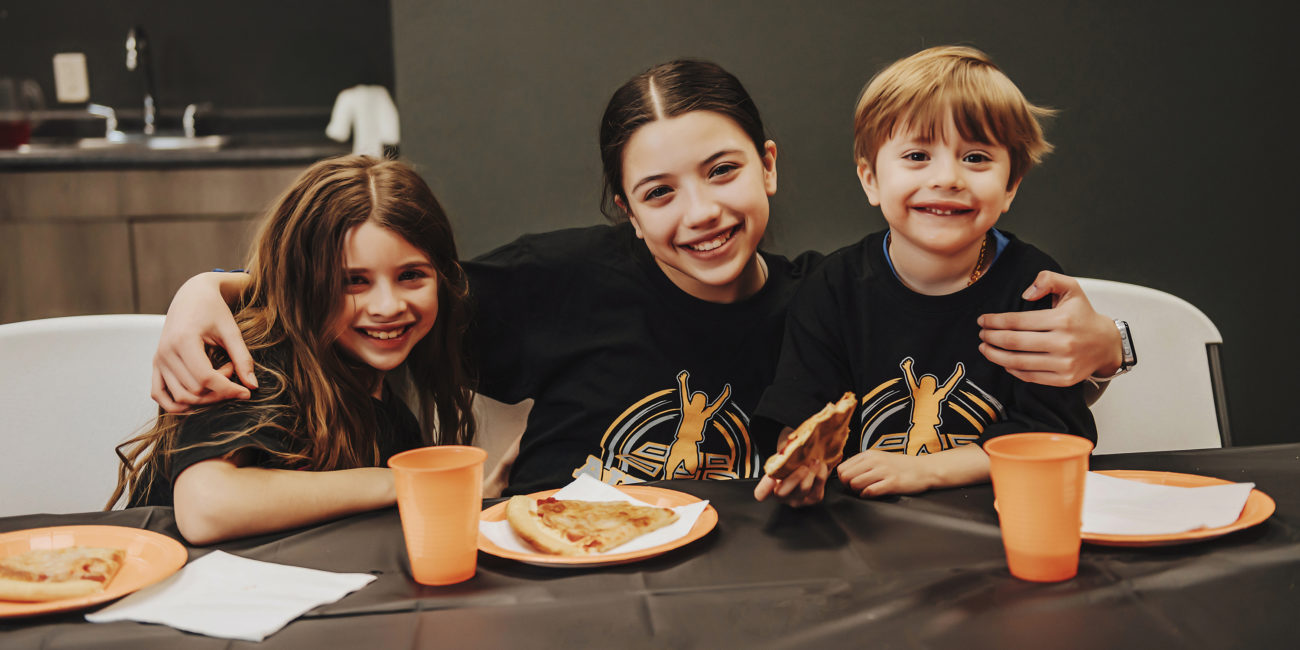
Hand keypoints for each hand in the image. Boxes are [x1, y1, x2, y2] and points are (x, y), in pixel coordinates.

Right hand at [152, 273, 255, 411]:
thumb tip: (252, 386)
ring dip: (205, 394)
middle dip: (220, 388)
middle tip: (232, 368)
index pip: (205, 378)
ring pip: (181, 396)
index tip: (246, 392)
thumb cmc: (214, 310)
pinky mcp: (156, 364)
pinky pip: (159, 395)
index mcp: (183, 340)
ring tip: (219, 372)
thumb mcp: (231, 331)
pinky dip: (177, 404)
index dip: (228, 389)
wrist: (192, 296)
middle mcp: (165, 352)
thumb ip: (242, 358)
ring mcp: (158, 359)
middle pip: (194, 390)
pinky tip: (198, 398)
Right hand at [753, 460, 828, 507]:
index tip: (770, 479)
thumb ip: (783, 454)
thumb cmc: (792, 459)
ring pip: (803, 489)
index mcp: (770, 486)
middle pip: (783, 493)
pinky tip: (822, 466)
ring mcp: (797, 499)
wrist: (807, 462)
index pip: (761, 493)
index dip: (764, 489)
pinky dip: (821, 477)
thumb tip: (791, 444)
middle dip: (794, 478)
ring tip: (815, 461)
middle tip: (804, 467)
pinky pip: (818, 491)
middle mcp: (782, 496)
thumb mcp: (784, 455)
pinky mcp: (813, 499)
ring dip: (811, 474)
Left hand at [836, 450, 932, 496]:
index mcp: (869, 454)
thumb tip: (844, 474)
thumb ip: (862, 464)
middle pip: (846, 477)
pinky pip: (870, 491)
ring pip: (855, 484)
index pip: (842, 468)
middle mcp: (874, 460)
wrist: (924, 469)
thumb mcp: (879, 458)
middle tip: (858, 489)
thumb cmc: (900, 466)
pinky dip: (867, 495)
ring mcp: (884, 471)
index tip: (851, 482)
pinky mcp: (892, 483)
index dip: (843, 479)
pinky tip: (873, 494)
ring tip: (866, 491)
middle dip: (848, 486)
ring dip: (857, 491)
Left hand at [977, 271, 1121, 386]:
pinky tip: (1003, 361)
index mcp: (1062, 320)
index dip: (995, 321)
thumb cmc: (1083, 315)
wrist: (1106, 344)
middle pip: (1014, 342)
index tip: (983, 320)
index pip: (1018, 321)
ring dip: (995, 355)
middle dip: (991, 338)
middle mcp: (1063, 343)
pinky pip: (1030, 376)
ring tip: (985, 348)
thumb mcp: (1071, 288)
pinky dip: (1012, 369)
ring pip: (1019, 362)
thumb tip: (1026, 293)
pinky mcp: (1064, 379)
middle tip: (981, 334)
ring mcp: (1064, 364)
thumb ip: (1048, 280)